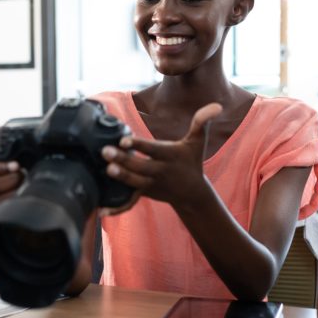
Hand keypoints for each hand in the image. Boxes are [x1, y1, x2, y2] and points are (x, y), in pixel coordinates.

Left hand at [100, 103, 220, 206]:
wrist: (192, 193)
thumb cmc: (192, 161)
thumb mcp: (197, 141)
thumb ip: (201, 122)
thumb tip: (216, 106)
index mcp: (169, 156)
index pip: (152, 150)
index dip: (139, 145)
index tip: (125, 139)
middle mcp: (159, 171)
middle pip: (140, 167)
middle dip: (123, 160)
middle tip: (105, 151)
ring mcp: (151, 185)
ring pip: (133, 183)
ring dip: (119, 177)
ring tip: (105, 169)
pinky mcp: (144, 194)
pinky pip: (129, 202)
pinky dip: (116, 208)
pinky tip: (101, 211)